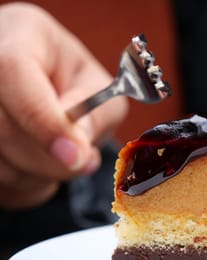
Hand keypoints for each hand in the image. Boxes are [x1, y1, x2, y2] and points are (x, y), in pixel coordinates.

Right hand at [0, 3, 127, 209]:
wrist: (48, 88)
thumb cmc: (75, 84)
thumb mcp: (101, 90)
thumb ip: (97, 113)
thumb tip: (77, 145)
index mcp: (22, 32)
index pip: (13, 70)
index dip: (44, 121)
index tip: (76, 157)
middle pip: (0, 124)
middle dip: (47, 160)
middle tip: (80, 162)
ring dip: (34, 175)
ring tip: (58, 158)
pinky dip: (20, 184)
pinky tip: (35, 166)